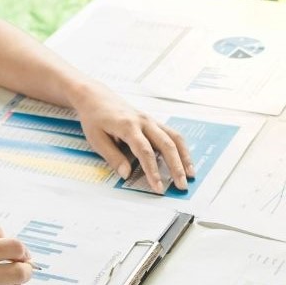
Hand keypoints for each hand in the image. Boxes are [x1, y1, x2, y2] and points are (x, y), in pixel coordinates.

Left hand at [72, 83, 195, 191]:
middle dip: (176, 167)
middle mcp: (143, 122)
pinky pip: (172, 134)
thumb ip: (113, 157)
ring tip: (191, 174)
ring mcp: (151, 120)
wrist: (96, 97)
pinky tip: (185, 161)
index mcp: (128, 126)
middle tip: (181, 185)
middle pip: (166, 144)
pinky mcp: (153, 122)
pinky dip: (181, 148)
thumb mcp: (97, 139)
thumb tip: (126, 174)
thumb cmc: (95, 118)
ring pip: (174, 138)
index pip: (145, 152)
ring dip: (185, 157)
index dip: (153, 171)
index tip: (158, 187)